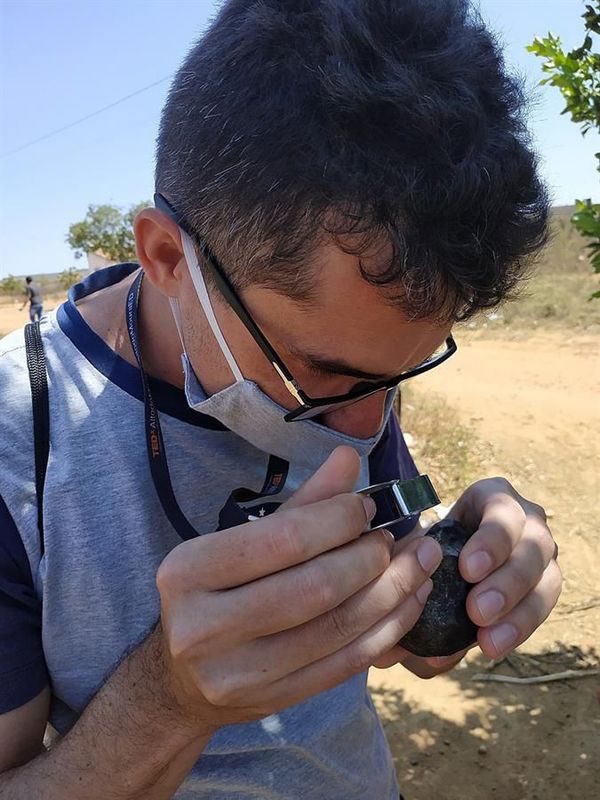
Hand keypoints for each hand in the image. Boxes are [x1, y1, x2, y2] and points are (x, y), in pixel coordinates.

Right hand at [155, 446, 441, 729]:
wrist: (182, 681)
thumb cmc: (213, 593)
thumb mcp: (238, 543)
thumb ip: (298, 504)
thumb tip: (349, 458)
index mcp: (188, 571)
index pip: (283, 539)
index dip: (338, 519)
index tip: (368, 507)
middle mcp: (204, 626)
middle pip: (316, 587)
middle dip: (371, 557)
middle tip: (398, 537)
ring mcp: (238, 673)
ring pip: (338, 628)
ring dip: (394, 591)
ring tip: (420, 562)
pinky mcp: (272, 702)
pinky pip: (347, 663)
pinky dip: (388, 628)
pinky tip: (411, 601)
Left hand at [372, 477, 561, 675]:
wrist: (454, 555)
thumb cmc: (432, 545)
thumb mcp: (418, 550)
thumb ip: (406, 575)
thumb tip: (389, 637)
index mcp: (493, 497)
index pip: (502, 510)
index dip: (491, 540)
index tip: (467, 570)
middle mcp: (527, 520)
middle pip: (533, 546)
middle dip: (507, 582)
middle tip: (477, 612)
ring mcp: (542, 552)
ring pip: (548, 579)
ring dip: (519, 612)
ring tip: (487, 640)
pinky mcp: (546, 581)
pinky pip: (543, 606)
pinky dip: (520, 628)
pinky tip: (494, 646)